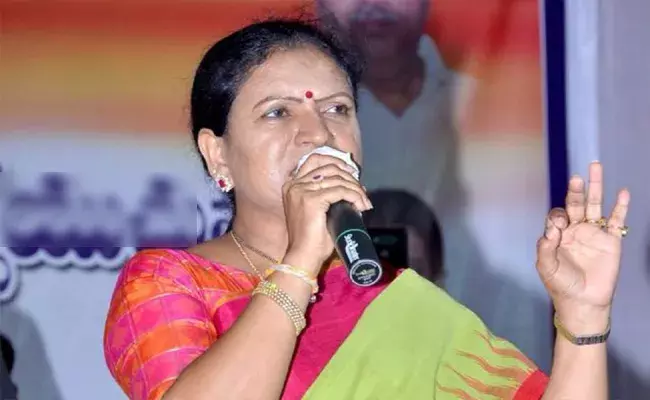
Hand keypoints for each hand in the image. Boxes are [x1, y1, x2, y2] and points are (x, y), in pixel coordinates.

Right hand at [282, 154, 371, 274]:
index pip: (315, 160)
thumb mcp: (317, 210)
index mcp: (291, 184)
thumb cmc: (311, 238)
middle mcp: (294, 184)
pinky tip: (361, 205)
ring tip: (364, 202)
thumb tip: (352, 188)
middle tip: (362, 192)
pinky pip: (340, 191)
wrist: (303, 256)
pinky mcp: (312, 200)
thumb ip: (327, 195)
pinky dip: (355, 196)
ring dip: (356, 189)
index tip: (351, 173)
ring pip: (337, 179)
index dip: (336, 162)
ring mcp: (302, 191)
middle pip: (329, 167)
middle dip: (350, 177)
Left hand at [536, 162, 629, 332]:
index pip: (557, 215)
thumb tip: (550, 229)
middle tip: (577, 177)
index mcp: (558, 234)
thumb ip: (545, 248)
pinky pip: (617, 221)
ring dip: (596, 187)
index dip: (557, 217)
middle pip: (576, 203)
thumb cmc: (562, 285)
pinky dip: (621, 207)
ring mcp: (594, 234)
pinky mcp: (611, 242)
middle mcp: (576, 230)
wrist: (584, 302)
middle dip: (576, 190)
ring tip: (596, 167)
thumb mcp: (547, 267)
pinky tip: (622, 193)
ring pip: (595, 205)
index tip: (558, 227)